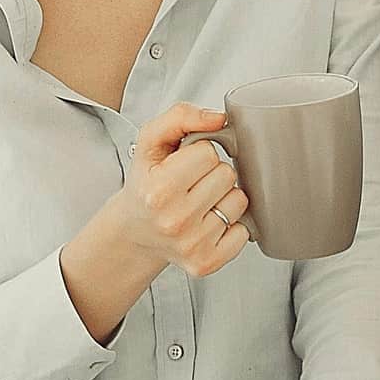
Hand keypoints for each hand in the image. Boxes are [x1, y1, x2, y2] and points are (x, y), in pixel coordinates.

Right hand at [106, 105, 250, 280]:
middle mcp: (175, 220)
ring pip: (238, 201)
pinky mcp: (206, 262)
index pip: (209, 153)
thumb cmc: (146, 184)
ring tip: (199, 203)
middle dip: (212, 174)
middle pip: (227, 175)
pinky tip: (208, 223)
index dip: (198, 154)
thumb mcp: (150, 142)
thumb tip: (218, 119)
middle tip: (191, 185)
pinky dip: (231, 225)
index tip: (183, 166)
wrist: (135, 231)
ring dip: (224, 198)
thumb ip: (180, 116)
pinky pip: (244, 232)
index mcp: (159, 189)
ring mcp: (192, 245)